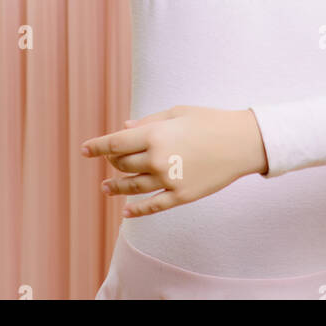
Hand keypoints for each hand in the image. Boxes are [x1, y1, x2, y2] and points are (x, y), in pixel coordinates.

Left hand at [81, 105, 266, 216]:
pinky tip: (126, 212)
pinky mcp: (181, 196)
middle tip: (110, 161)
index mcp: (154, 135)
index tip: (84, 150)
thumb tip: (124, 129)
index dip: (97, 147)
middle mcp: (157, 159)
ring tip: (106, 188)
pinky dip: (137, 211)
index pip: (115, 143)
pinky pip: (153, 206)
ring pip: (133, 187)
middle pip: (123, 165)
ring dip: (117, 188)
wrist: (241, 142)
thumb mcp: (177, 113)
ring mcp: (169, 180)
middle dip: (113, 163)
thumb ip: (147, 122)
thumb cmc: (208, 120)